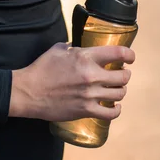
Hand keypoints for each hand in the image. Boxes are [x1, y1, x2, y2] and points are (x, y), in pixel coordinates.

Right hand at [9, 43, 134, 121]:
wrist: (30, 92)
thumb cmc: (42, 68)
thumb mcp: (57, 50)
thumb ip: (73, 47)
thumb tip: (79, 47)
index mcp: (85, 57)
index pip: (118, 54)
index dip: (129, 55)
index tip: (130, 57)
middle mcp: (91, 75)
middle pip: (123, 76)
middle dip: (125, 74)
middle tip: (121, 73)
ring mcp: (90, 95)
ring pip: (119, 93)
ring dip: (120, 90)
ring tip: (116, 88)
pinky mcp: (86, 110)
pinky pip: (111, 113)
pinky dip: (116, 109)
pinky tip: (113, 106)